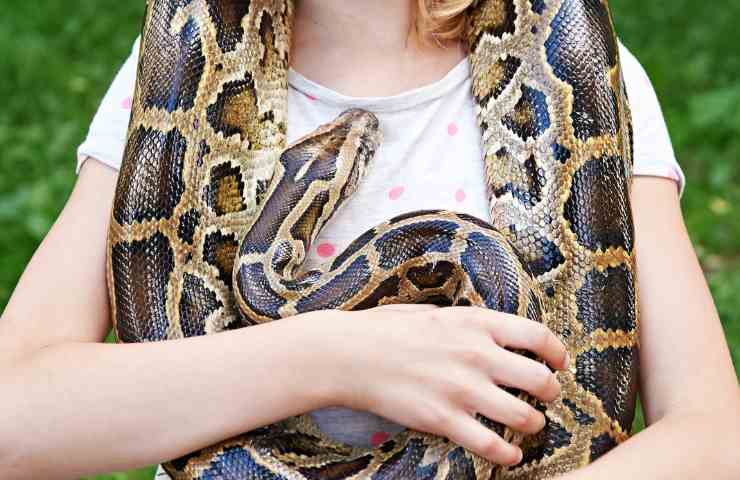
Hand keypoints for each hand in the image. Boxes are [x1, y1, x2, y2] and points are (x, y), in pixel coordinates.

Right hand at [310, 304, 568, 465]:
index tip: (559, 364)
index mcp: (475, 323)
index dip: (557, 353)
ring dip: (534, 424)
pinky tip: (510, 454)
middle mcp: (476, 355)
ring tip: (529, 425)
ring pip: (524, 416)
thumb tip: (490, 332)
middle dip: (552, 393)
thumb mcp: (434, 313)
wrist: (349, 354)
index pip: (538, 337)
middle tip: (548, 398)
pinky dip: (509, 454)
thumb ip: (467, 323)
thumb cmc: (386, 330)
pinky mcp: (443, 419)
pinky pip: (491, 445)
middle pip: (540, 379)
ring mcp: (461, 388)